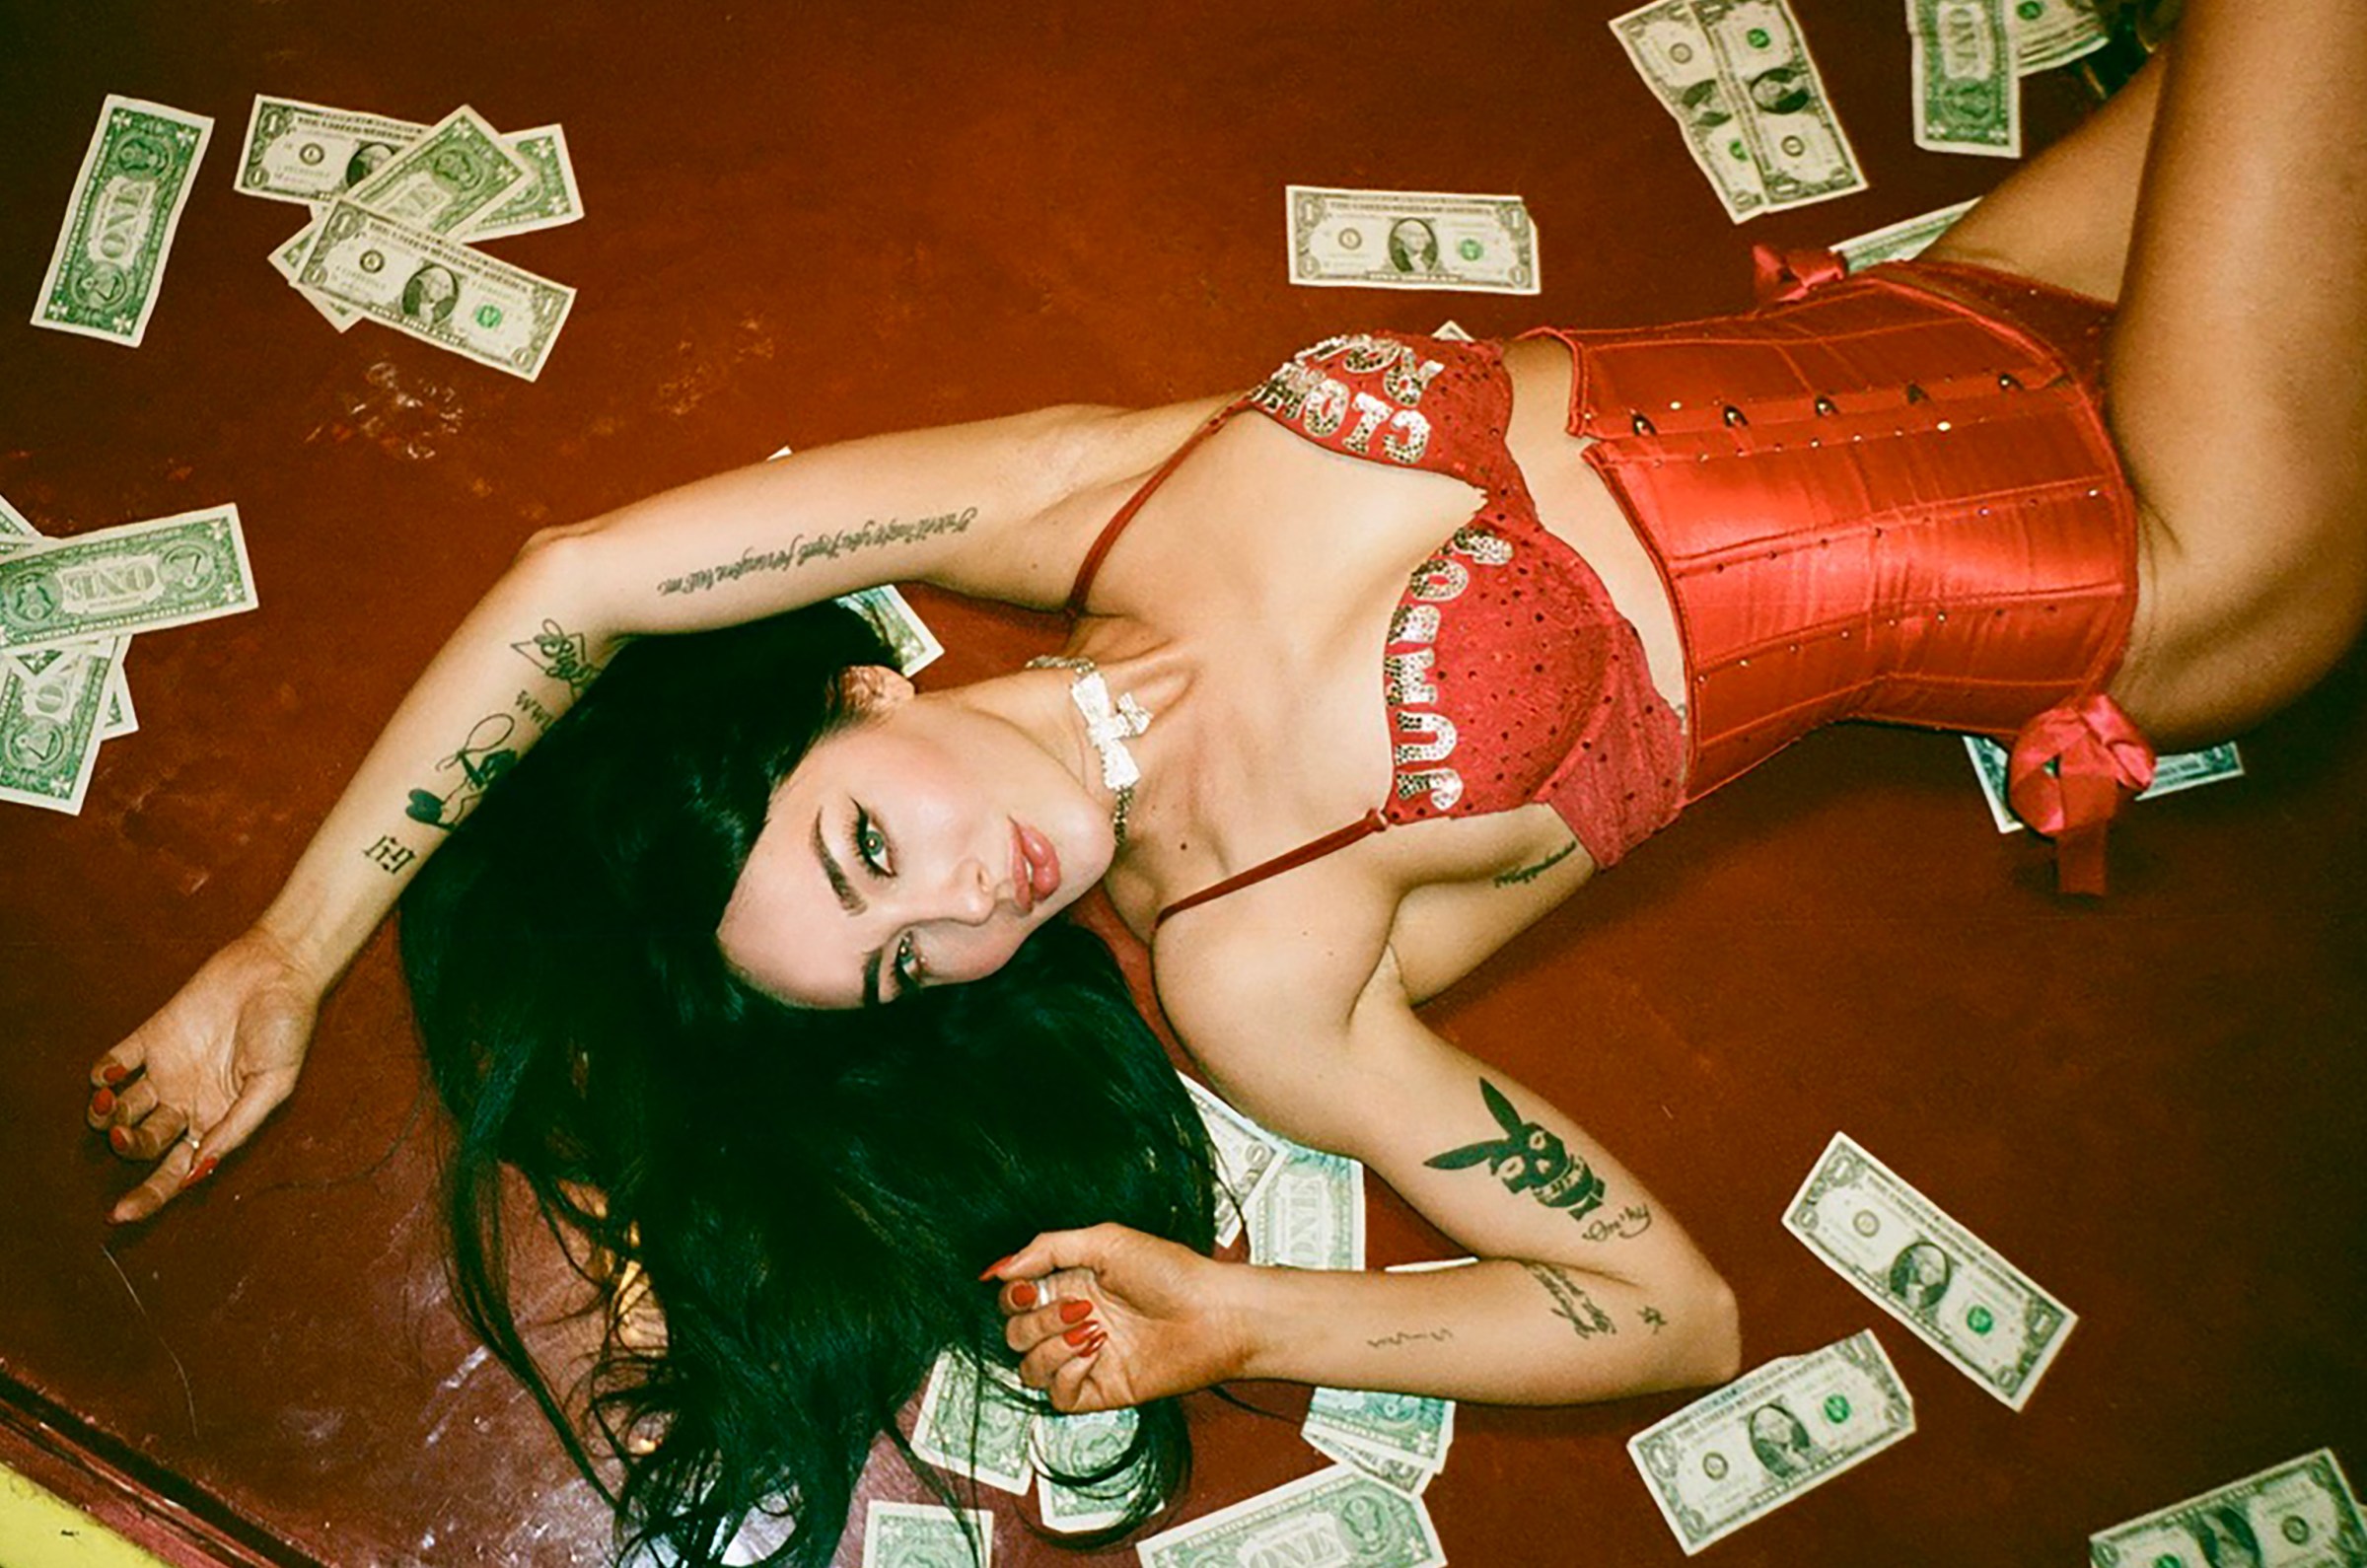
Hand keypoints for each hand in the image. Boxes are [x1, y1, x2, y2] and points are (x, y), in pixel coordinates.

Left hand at [86, 925, 319, 1222]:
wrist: (277, 969)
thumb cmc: (287, 1029)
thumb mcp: (273, 1085)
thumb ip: (236, 1126)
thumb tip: (198, 1167)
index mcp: (218, 1121)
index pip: (177, 1170)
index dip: (149, 1195)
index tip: (122, 1213)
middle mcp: (187, 1102)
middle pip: (145, 1144)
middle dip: (130, 1147)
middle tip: (127, 1135)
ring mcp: (167, 1070)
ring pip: (123, 1109)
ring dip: (108, 1116)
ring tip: (113, 1106)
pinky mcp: (152, 1038)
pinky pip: (115, 1063)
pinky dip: (103, 1075)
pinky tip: (110, 1077)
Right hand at [986, 1223, 1249, 1413]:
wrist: (1213, 1315)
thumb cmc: (1172, 1273)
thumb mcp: (1106, 1240)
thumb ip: (1047, 1248)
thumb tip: (998, 1269)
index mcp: (1069, 1285)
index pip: (1013, 1298)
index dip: (1012, 1296)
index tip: (1027, 1289)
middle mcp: (1071, 1321)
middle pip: (1014, 1334)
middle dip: (1035, 1321)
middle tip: (1078, 1308)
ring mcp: (1083, 1358)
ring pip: (1028, 1368)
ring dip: (1050, 1347)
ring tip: (1093, 1330)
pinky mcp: (1099, 1389)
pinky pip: (1056, 1395)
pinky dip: (1066, 1373)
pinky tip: (1094, 1353)